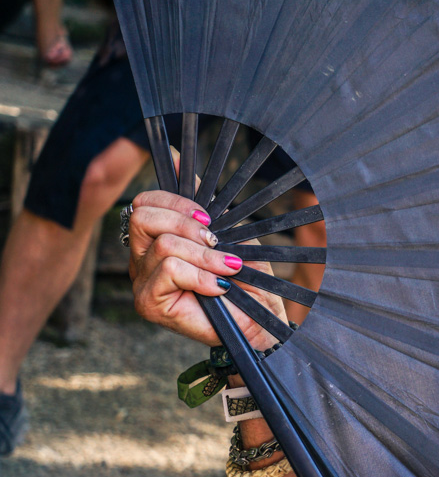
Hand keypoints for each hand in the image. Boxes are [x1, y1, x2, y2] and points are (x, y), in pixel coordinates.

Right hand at [128, 190, 285, 349]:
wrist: (258, 319)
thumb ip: (201, 201)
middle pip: (143, 217)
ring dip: (205, 256)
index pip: (144, 202)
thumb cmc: (243, 278)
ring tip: (227, 269)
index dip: (176, 201)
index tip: (208, 217)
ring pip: (164, 245)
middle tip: (216, 240)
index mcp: (156, 238)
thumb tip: (176, 157)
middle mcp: (141, 258)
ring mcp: (141, 281)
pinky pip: (170, 270)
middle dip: (187, 224)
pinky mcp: (148, 303)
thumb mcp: (226, 232)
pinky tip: (218, 287)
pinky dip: (202, 276)